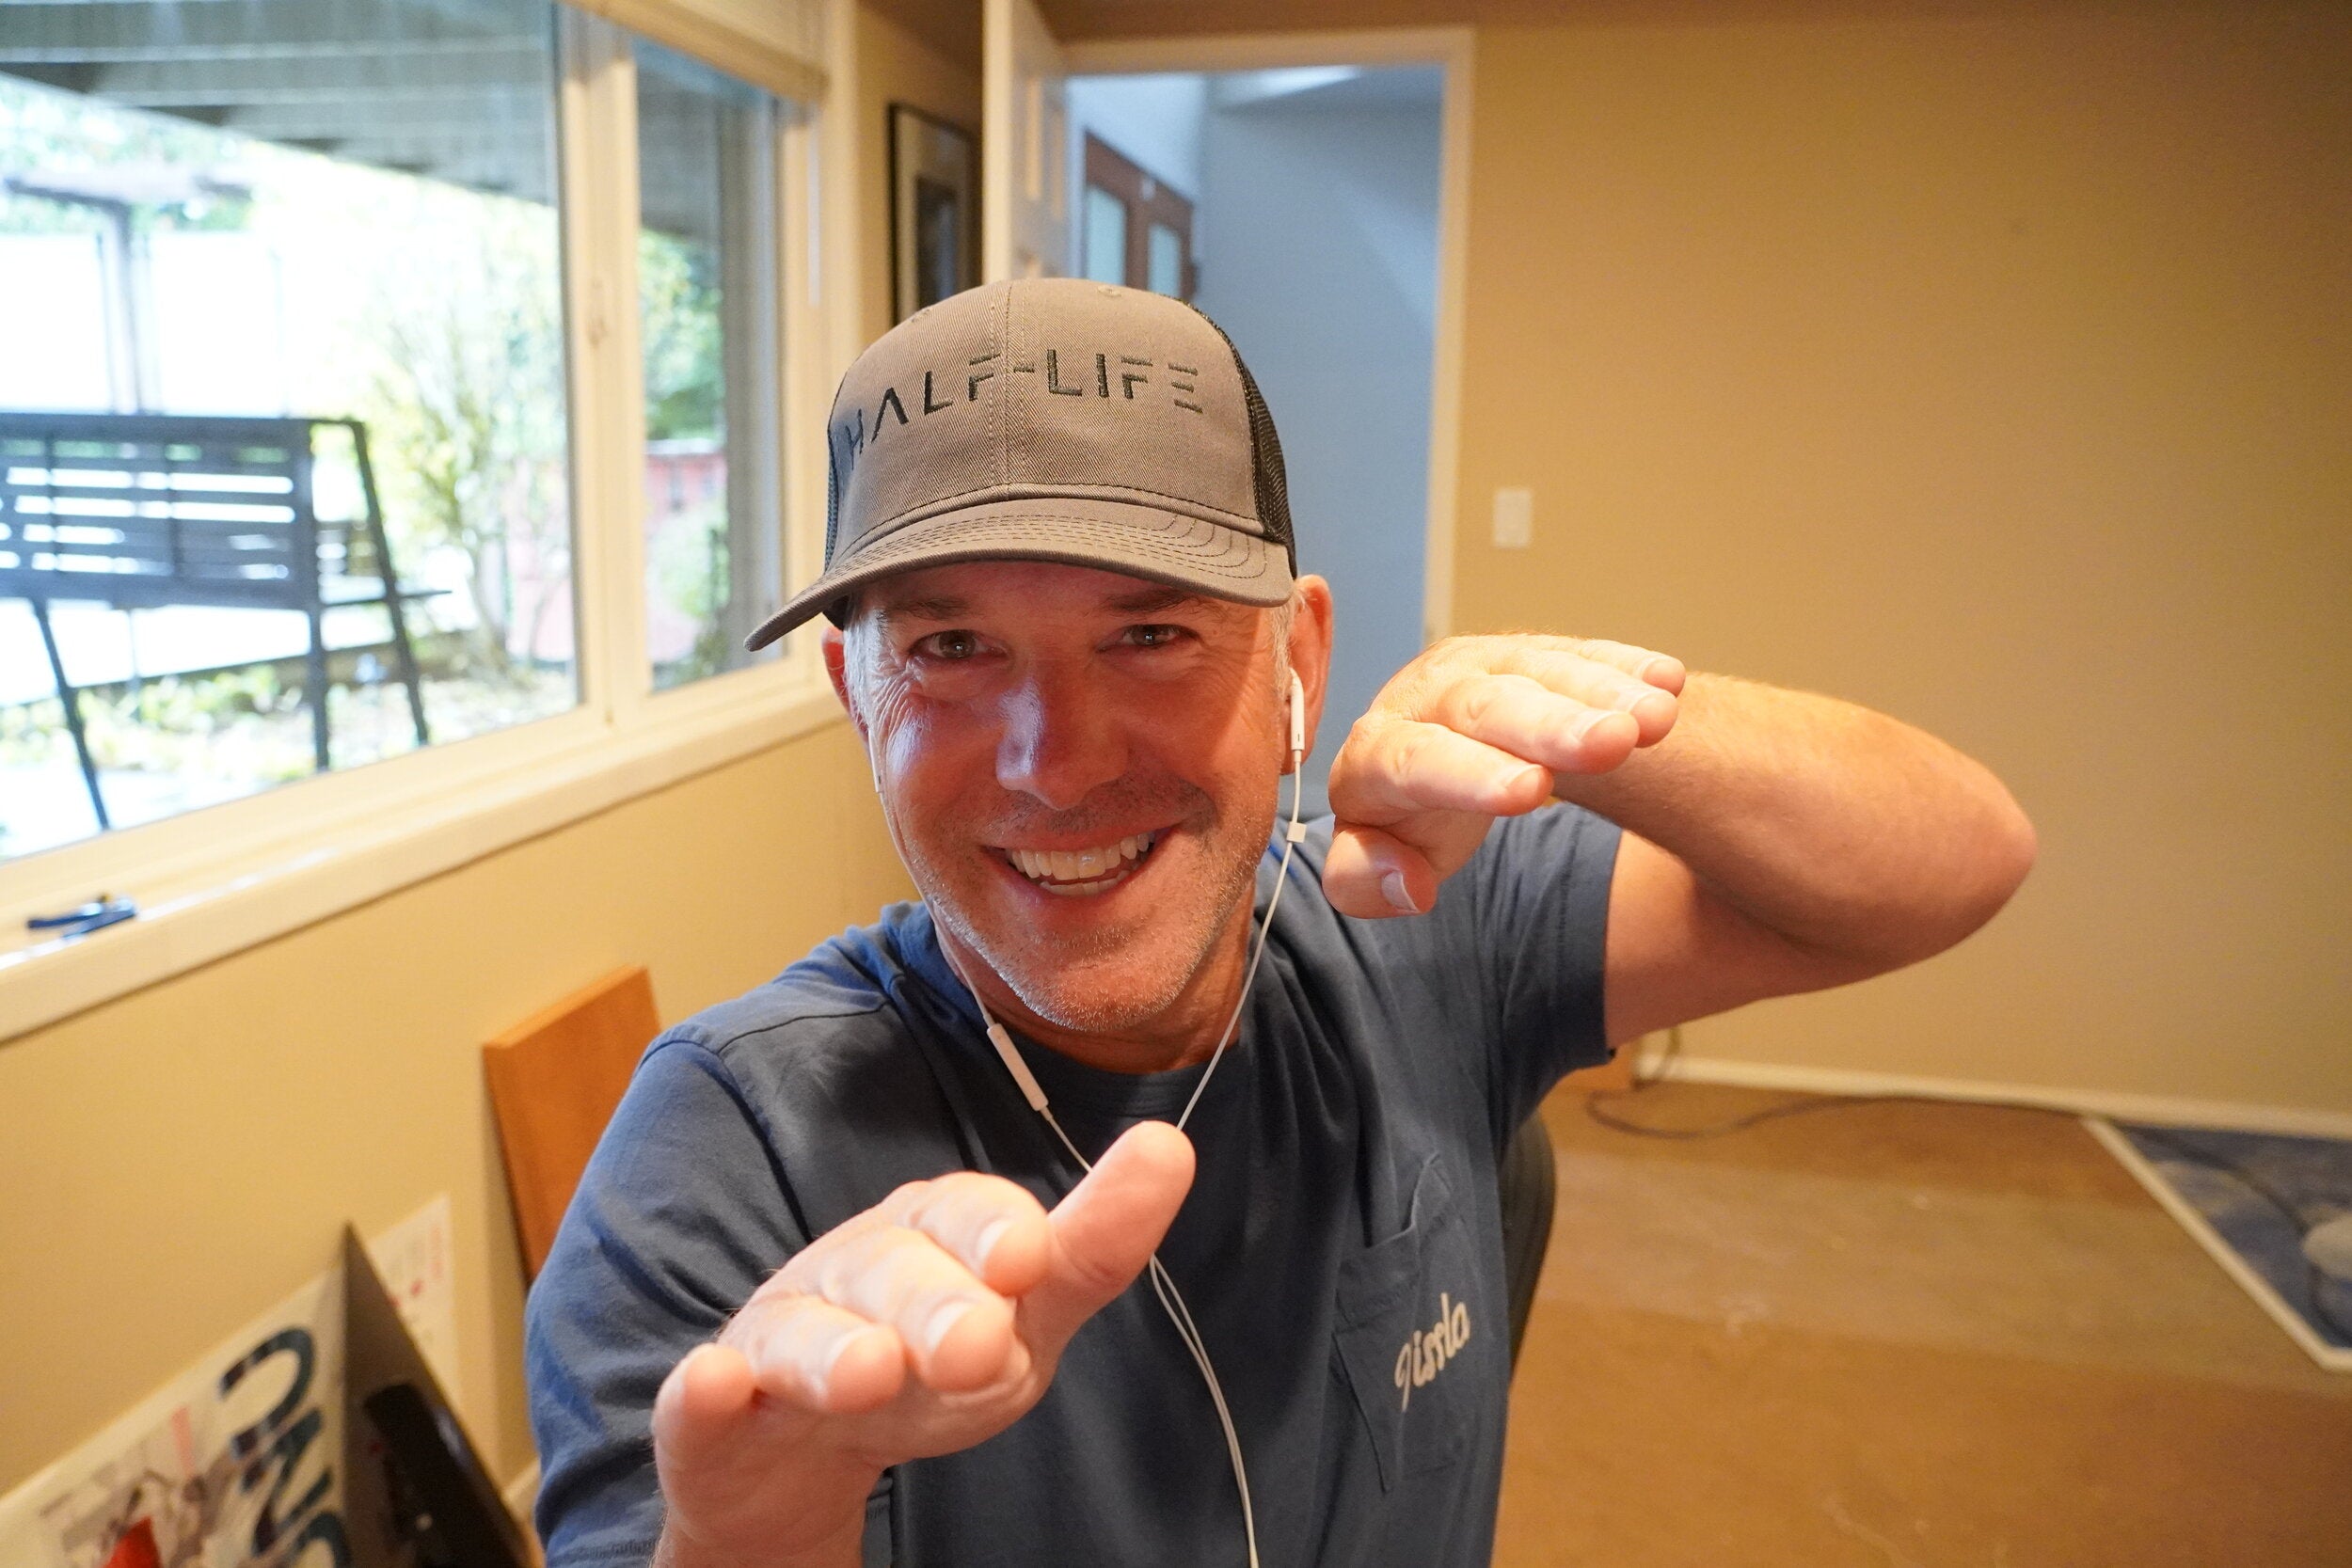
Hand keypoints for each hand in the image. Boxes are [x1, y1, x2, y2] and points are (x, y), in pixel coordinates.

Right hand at [651, 1122, 1195, 1567]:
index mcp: (933, 1239)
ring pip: (803, 1333)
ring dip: (836, 1351)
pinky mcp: (711, 1411)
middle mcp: (853, 1273)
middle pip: (894, 1274)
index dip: (994, 1232)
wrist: (793, 1457)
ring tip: (872, 1372)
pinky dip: (705, 1390)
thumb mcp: (1025, 1319)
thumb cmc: (927, 1367)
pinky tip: (715, 1381)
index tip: (1028, 1253)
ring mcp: (779, 1337)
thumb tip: (1171, 1146)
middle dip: (935, 1306)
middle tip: (976, 1345)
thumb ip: (1090, 1250)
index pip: (970, 1215)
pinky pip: (699, 1396)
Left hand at [1323, 636, 1683, 917]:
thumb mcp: (1364, 867)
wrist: (1419, 757)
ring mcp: (1480, 666)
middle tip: (1613, 742)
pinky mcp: (1529, 654)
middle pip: (1483, 705)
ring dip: (1600, 691)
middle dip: (1550, 723)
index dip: (1470, 774)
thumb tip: (1408, 883)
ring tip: (1657, 717)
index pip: (1414, 760)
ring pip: (1537, 670)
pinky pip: (1577, 655)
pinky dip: (1621, 667)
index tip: (1532, 791)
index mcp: (1374, 754)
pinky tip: (1666, 680)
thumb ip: (1362, 882)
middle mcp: (1423, 697)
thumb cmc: (1399, 820)